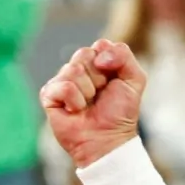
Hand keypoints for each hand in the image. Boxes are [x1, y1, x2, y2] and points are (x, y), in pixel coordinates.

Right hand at [39, 40, 146, 167]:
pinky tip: (76, 110)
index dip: (110, 62)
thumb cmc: (120, 112)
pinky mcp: (50, 94)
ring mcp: (62, 81)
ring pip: (73, 69)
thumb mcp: (134, 80)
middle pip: (84, 54)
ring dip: (88, 91)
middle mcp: (79, 69)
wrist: (107, 139)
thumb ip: (124, 57)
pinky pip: (63, 87)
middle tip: (101, 94)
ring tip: (89, 104)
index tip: (115, 80)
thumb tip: (99, 54)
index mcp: (98, 63)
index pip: (101, 45)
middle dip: (99, 77)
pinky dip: (75, 101)